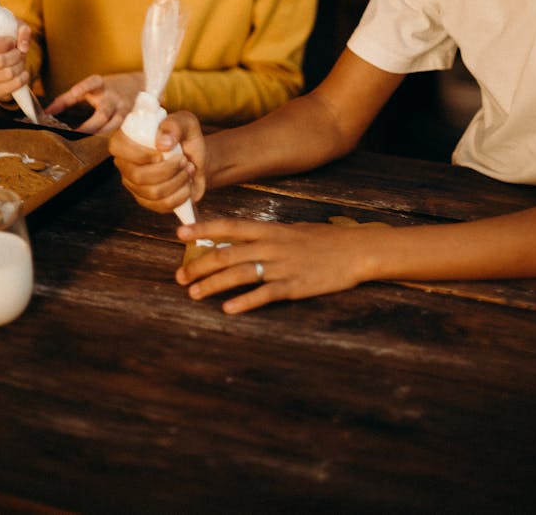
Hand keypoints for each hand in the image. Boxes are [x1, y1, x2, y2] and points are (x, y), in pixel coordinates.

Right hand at [0, 23, 31, 102]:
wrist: (5, 58)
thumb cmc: (7, 39)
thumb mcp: (14, 28)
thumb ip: (22, 30)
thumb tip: (24, 46)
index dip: (3, 43)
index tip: (12, 42)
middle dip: (16, 55)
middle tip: (19, 52)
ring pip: (6, 74)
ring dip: (20, 67)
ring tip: (20, 62)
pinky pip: (7, 89)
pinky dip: (20, 81)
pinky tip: (23, 74)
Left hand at [44, 72, 143, 134]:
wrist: (137, 84)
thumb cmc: (106, 87)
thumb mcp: (88, 88)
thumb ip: (67, 99)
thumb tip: (46, 113)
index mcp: (101, 84)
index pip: (92, 83)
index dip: (84, 87)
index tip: (75, 92)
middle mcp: (113, 97)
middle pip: (103, 113)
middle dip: (90, 126)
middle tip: (74, 134)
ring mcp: (123, 109)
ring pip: (113, 125)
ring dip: (99, 134)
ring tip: (84, 141)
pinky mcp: (129, 118)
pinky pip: (119, 131)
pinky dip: (108, 137)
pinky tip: (99, 144)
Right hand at [109, 110, 206, 213]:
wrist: (199, 160)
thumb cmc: (187, 138)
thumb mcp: (186, 122)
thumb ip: (175, 125)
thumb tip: (162, 143)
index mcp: (128, 140)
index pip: (117, 147)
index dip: (138, 154)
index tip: (161, 153)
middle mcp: (126, 164)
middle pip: (137, 175)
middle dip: (167, 169)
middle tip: (183, 160)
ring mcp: (135, 185)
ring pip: (152, 192)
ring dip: (177, 181)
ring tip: (188, 170)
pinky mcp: (147, 201)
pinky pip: (162, 205)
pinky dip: (180, 195)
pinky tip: (187, 185)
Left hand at [175, 218, 374, 313]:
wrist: (355, 250)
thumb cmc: (325, 240)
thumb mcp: (293, 231)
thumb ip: (268, 236)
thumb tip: (245, 240)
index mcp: (271, 230)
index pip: (230, 226)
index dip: (203, 228)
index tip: (180, 233)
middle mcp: (272, 246)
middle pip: (227, 254)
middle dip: (199, 265)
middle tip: (180, 276)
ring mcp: (282, 266)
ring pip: (239, 274)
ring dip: (213, 284)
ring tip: (194, 293)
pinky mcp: (294, 286)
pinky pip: (264, 294)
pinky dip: (244, 302)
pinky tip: (228, 309)